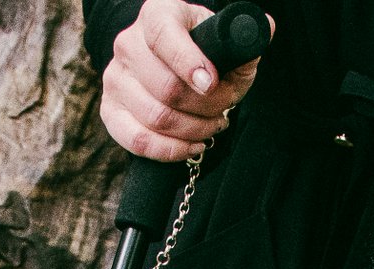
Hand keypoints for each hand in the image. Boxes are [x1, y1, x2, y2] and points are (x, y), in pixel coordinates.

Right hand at [100, 0, 265, 162]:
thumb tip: (263, 29)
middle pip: (165, 87)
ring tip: (214, 125)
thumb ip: (243, 40)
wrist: (177, 68)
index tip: (211, 83)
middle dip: (205, 106)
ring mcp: (115, 78)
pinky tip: (194, 146)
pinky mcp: (110, 111)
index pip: (162, 35)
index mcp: (157, 14)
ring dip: (194, 129)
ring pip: (156, 117)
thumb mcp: (226, 42)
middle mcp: (128, 43)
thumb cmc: (207, 53)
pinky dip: (171, 150)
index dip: (188, 62)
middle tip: (225, 109)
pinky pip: (138, 141)